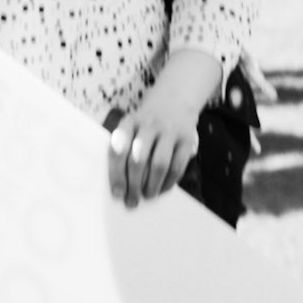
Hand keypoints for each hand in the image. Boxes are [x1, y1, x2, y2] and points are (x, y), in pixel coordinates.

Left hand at [107, 74, 202, 208]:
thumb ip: (124, 149)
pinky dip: (168, 183)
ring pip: (159, 164)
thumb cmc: (146, 124)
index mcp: (130, 122)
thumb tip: (120, 186)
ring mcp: (169, 131)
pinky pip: (177, 166)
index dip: (116, 173)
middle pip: (138, 159)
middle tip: (132, 201)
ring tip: (147, 195)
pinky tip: (162, 189)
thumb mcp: (131, 126)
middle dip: (134, 184)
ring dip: (151, 185)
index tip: (117, 193)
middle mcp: (149, 124)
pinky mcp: (186, 139)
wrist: (174, 100)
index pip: (118, 148)